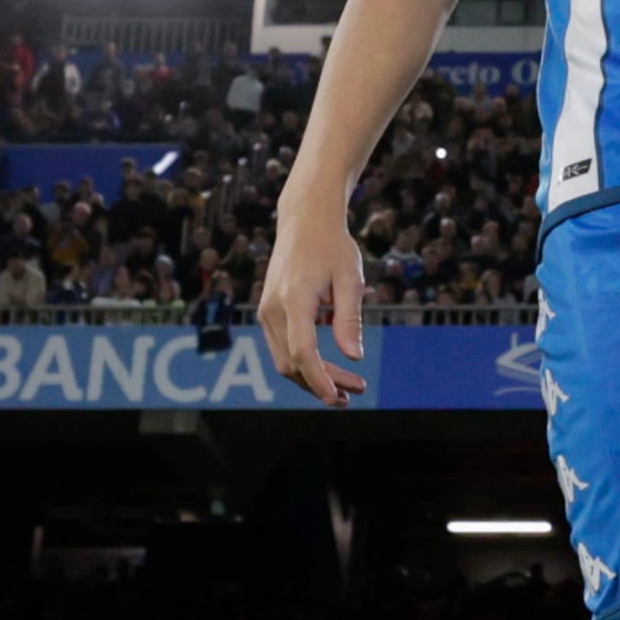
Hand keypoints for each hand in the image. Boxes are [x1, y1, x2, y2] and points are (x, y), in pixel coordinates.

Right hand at [257, 208, 367, 407]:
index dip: (319, 379)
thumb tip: (354, 357)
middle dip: (321, 384)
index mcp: (295, 298)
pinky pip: (281, 348)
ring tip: (346, 388)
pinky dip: (303, 363)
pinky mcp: (267, 312)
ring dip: (312, 378)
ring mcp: (265, 311)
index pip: (303, 351)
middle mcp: (273, 308)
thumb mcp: (350, 279)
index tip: (337, 398)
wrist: (304, 221)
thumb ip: (350, 319)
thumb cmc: (333, 247)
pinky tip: (330, 367)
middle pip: (291, 363)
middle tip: (354, 393)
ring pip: (284, 360)